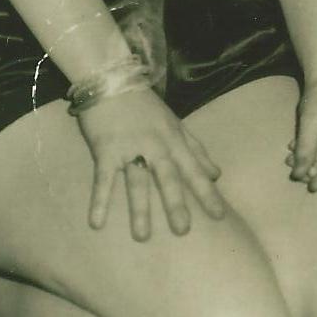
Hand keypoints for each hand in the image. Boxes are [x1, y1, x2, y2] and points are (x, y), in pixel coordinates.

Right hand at [73, 83, 227, 241]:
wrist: (113, 80)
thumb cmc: (145, 105)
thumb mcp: (175, 123)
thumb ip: (196, 149)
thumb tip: (217, 173)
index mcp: (175, 139)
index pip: (194, 169)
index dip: (206, 192)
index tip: (219, 215)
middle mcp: (157, 145)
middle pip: (170, 178)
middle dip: (177, 204)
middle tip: (184, 231)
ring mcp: (132, 148)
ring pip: (138, 182)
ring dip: (140, 209)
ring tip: (142, 236)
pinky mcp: (107, 149)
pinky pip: (104, 179)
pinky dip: (100, 200)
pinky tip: (97, 223)